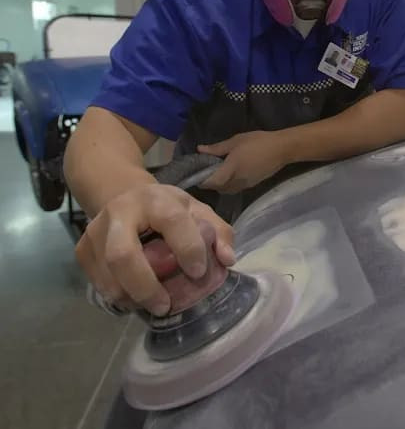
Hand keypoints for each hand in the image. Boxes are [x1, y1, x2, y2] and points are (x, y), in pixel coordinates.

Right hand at [76, 184, 234, 315]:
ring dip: (131, 297)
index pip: (172, 221)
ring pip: (107, 273)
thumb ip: (218, 232)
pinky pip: (97, 281)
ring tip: (153, 305)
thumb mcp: (197, 210)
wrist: (122, 194)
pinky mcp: (82, 249)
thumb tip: (227, 260)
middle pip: (122, 254)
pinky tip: (136, 299)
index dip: (188, 248)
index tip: (199, 272)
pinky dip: (118, 296)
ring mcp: (95, 231)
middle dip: (145, 286)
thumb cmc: (167, 208)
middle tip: (165, 305)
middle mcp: (120, 212)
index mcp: (156, 199)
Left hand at [197, 131, 290, 193]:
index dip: (202, 181)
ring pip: (227, 190)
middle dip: (210, 184)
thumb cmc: (258, 142)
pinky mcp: (252, 185)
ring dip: (220, 186)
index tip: (197, 175)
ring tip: (218, 174)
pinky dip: (230, 185)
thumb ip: (217, 148)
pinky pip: (236, 188)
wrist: (282, 149)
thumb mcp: (236, 141)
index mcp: (232, 168)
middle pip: (219, 189)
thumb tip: (199, 150)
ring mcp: (246, 184)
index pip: (212, 182)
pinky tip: (232, 174)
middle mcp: (237, 180)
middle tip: (206, 173)